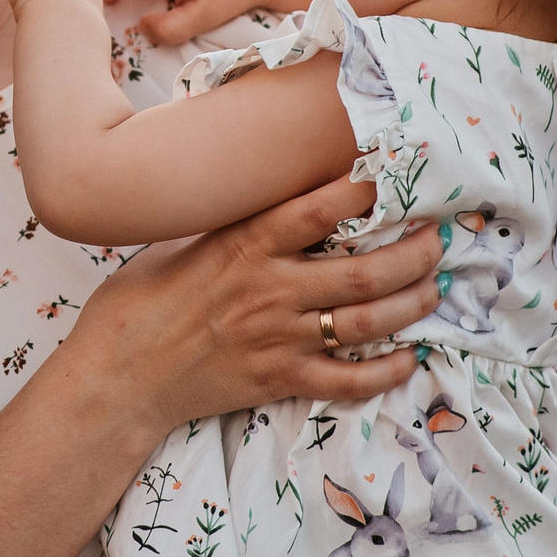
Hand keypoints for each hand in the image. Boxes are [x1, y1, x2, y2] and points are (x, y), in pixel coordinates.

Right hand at [61, 175, 443, 439]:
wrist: (117, 374)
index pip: (320, 208)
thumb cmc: (140, 300)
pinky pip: (349, 381)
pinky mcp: (279, 381)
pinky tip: (409, 358)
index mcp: (243, 245)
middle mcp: (269, 290)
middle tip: (439, 238)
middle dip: (414, 253)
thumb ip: (234, 224)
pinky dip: (387, 372)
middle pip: (364, 271)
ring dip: (413, 304)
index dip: (368, 189)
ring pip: (367, 322)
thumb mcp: (183, 242)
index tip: (399, 175)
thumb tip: (274, 194)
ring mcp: (278, 339)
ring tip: (435, 288)